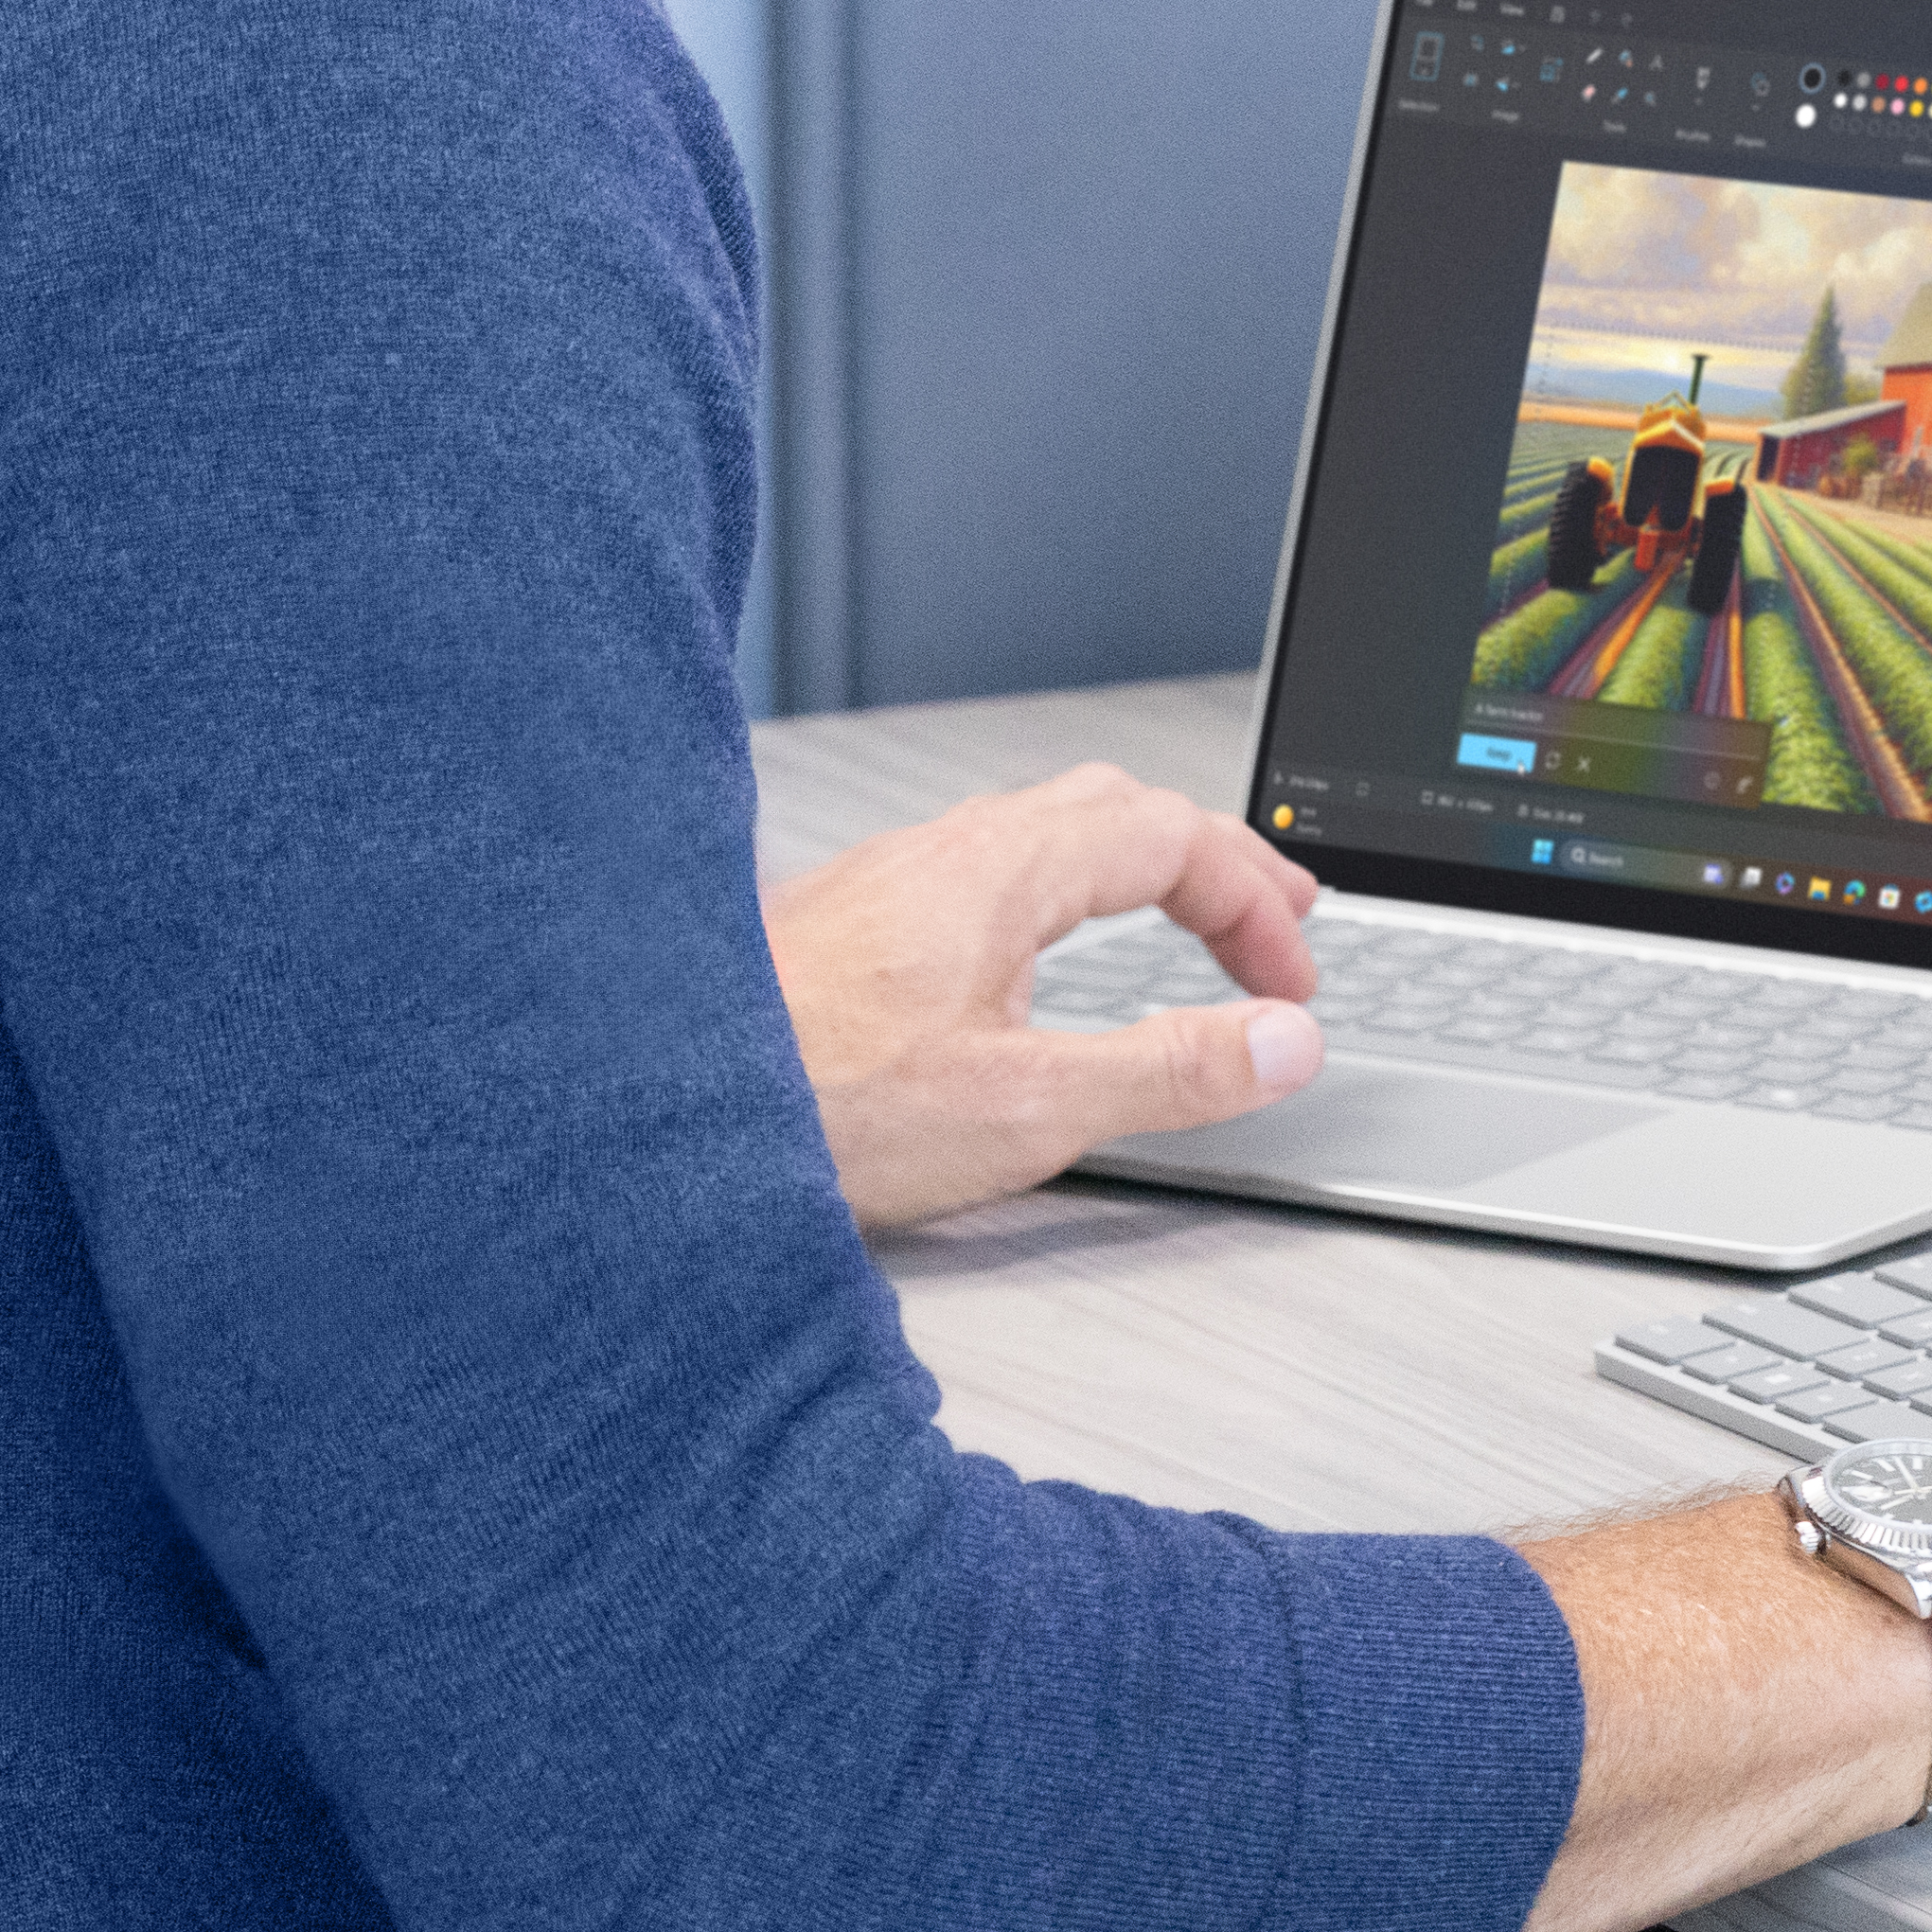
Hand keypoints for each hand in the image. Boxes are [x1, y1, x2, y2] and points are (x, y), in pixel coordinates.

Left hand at [764, 765, 1324, 1228]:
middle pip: (1115, 812)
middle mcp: (944, 854)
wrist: (640, 1118)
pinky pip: (982, 876)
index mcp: (1004, 870)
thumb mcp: (1026, 1109)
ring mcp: (887, 884)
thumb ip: (1169, 1072)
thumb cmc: (805, 1106)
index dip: (1257, 905)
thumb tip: (1282, 1041)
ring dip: (1132, 874)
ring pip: (1041, 836)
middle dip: (1212, 865)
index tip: (1292, 987)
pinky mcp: (845, 928)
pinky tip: (1036, 967)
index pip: (1177, 839)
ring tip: (1177, 925)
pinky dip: (1058, 901)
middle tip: (1271, 921)